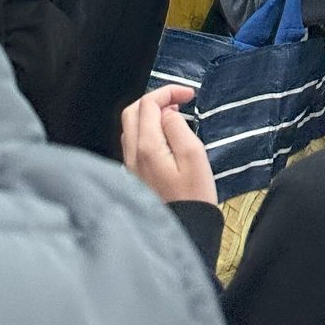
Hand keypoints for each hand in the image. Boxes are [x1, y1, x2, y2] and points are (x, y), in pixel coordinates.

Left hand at [121, 85, 216, 205]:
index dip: (168, 91)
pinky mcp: (134, 178)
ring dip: (150, 115)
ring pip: (131, 128)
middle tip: (179, 102)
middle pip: (133, 112)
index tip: (189, 95)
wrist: (185, 233)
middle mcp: (132, 156)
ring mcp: (130, 168)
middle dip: (155, 100)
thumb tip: (167, 113)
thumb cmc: (194, 197)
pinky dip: (147, 131)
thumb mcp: (194, 156)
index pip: (148, 103)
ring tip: (174, 117)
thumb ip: (177, 128)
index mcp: (147, 147)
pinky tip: (165, 138)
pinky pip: (133, 144)